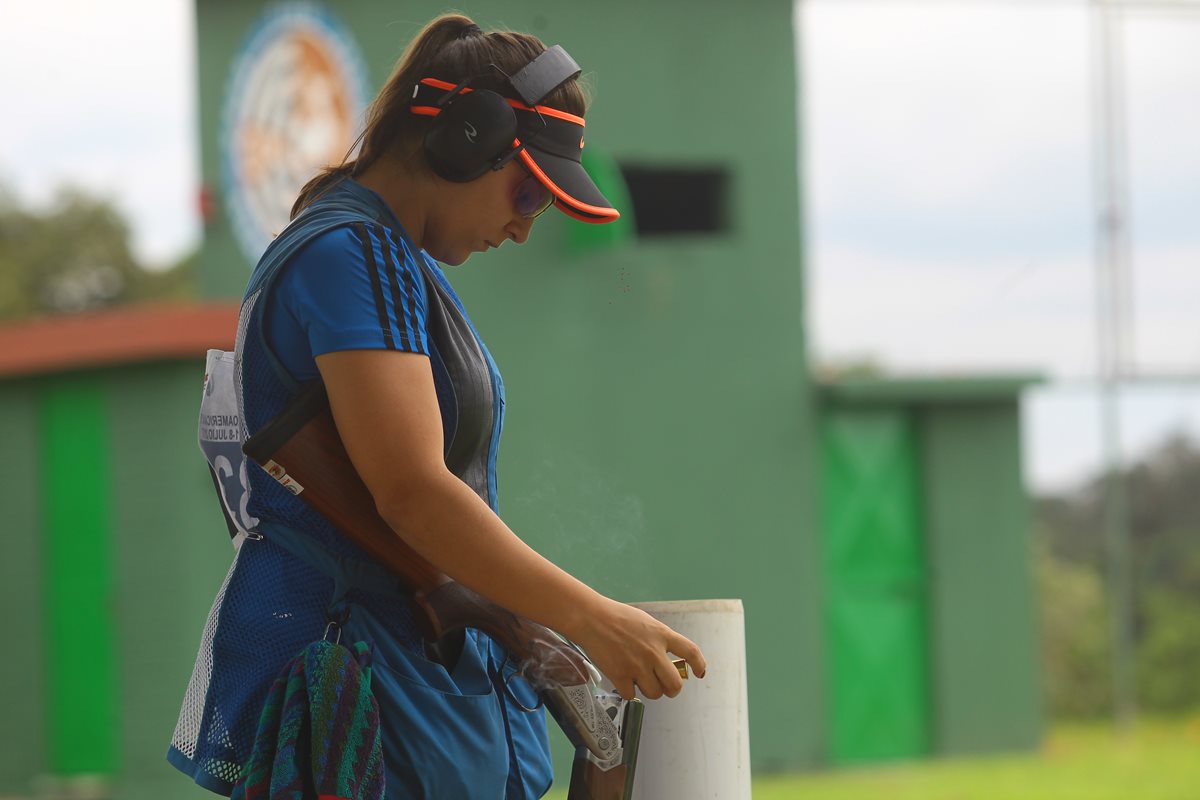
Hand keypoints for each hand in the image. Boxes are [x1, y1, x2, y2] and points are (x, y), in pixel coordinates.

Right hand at [568, 598, 706, 700]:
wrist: (591, 618)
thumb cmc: (616, 616)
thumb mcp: (645, 622)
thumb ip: (659, 639)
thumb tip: (666, 659)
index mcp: (662, 635)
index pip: (691, 652)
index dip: (699, 665)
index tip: (700, 673)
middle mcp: (653, 652)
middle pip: (675, 684)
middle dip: (671, 689)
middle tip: (664, 686)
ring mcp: (637, 666)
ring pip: (655, 694)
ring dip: (648, 690)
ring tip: (638, 678)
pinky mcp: (620, 676)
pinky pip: (632, 695)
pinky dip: (628, 691)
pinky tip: (623, 680)